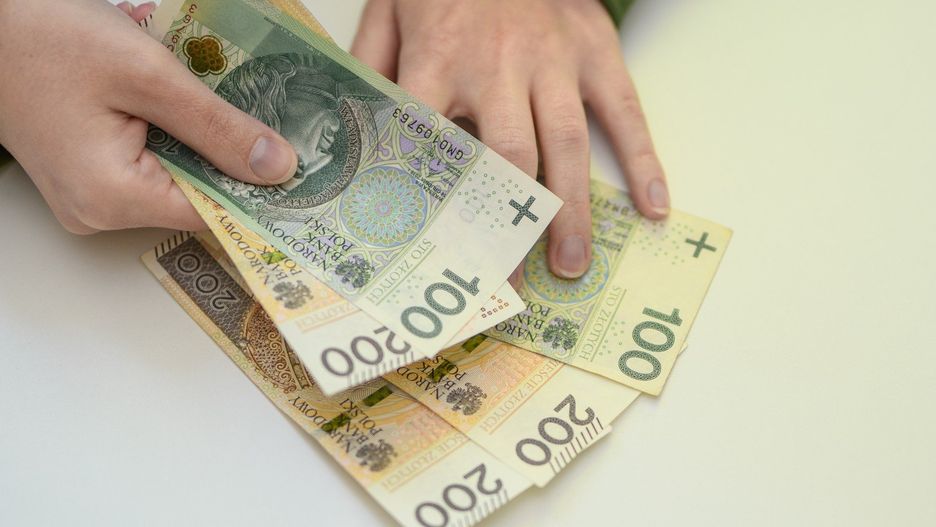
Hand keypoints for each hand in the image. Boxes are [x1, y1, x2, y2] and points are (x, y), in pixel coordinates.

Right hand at [0, 0, 297, 233]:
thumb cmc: (45, 35)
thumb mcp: (146, 73)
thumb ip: (215, 126)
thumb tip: (278, 167)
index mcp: (112, 197)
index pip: (214, 213)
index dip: (261, 192)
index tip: (306, 175)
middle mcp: (98, 212)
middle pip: (197, 197)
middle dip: (234, 161)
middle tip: (277, 127)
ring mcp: (89, 198)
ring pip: (176, 180)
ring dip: (204, 145)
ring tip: (226, 108)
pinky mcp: (87, 175)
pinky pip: (151, 166)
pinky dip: (176, 138)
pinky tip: (187, 106)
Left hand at [352, 0, 668, 280]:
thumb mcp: (387, 8)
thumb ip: (370, 70)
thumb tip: (353, 130)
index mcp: (437, 59)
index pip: (429, 144)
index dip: (432, 206)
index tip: (434, 258)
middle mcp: (496, 66)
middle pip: (509, 158)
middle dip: (511, 227)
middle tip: (512, 281)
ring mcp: (552, 59)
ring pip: (567, 145)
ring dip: (572, 211)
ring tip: (574, 264)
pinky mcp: (594, 48)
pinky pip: (624, 109)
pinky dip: (644, 159)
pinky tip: (653, 206)